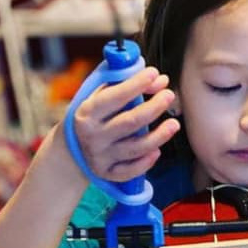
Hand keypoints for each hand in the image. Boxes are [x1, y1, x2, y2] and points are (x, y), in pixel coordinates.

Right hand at [71, 66, 180, 182]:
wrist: (73, 149)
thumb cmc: (94, 116)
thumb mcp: (101, 96)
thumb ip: (127, 84)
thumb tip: (159, 80)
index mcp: (87, 112)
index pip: (114, 97)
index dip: (135, 85)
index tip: (153, 73)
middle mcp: (93, 136)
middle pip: (130, 122)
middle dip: (153, 108)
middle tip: (169, 95)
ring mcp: (100, 156)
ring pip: (135, 148)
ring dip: (158, 136)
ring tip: (174, 123)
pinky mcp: (108, 174)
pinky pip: (131, 171)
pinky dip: (146, 162)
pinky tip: (157, 150)